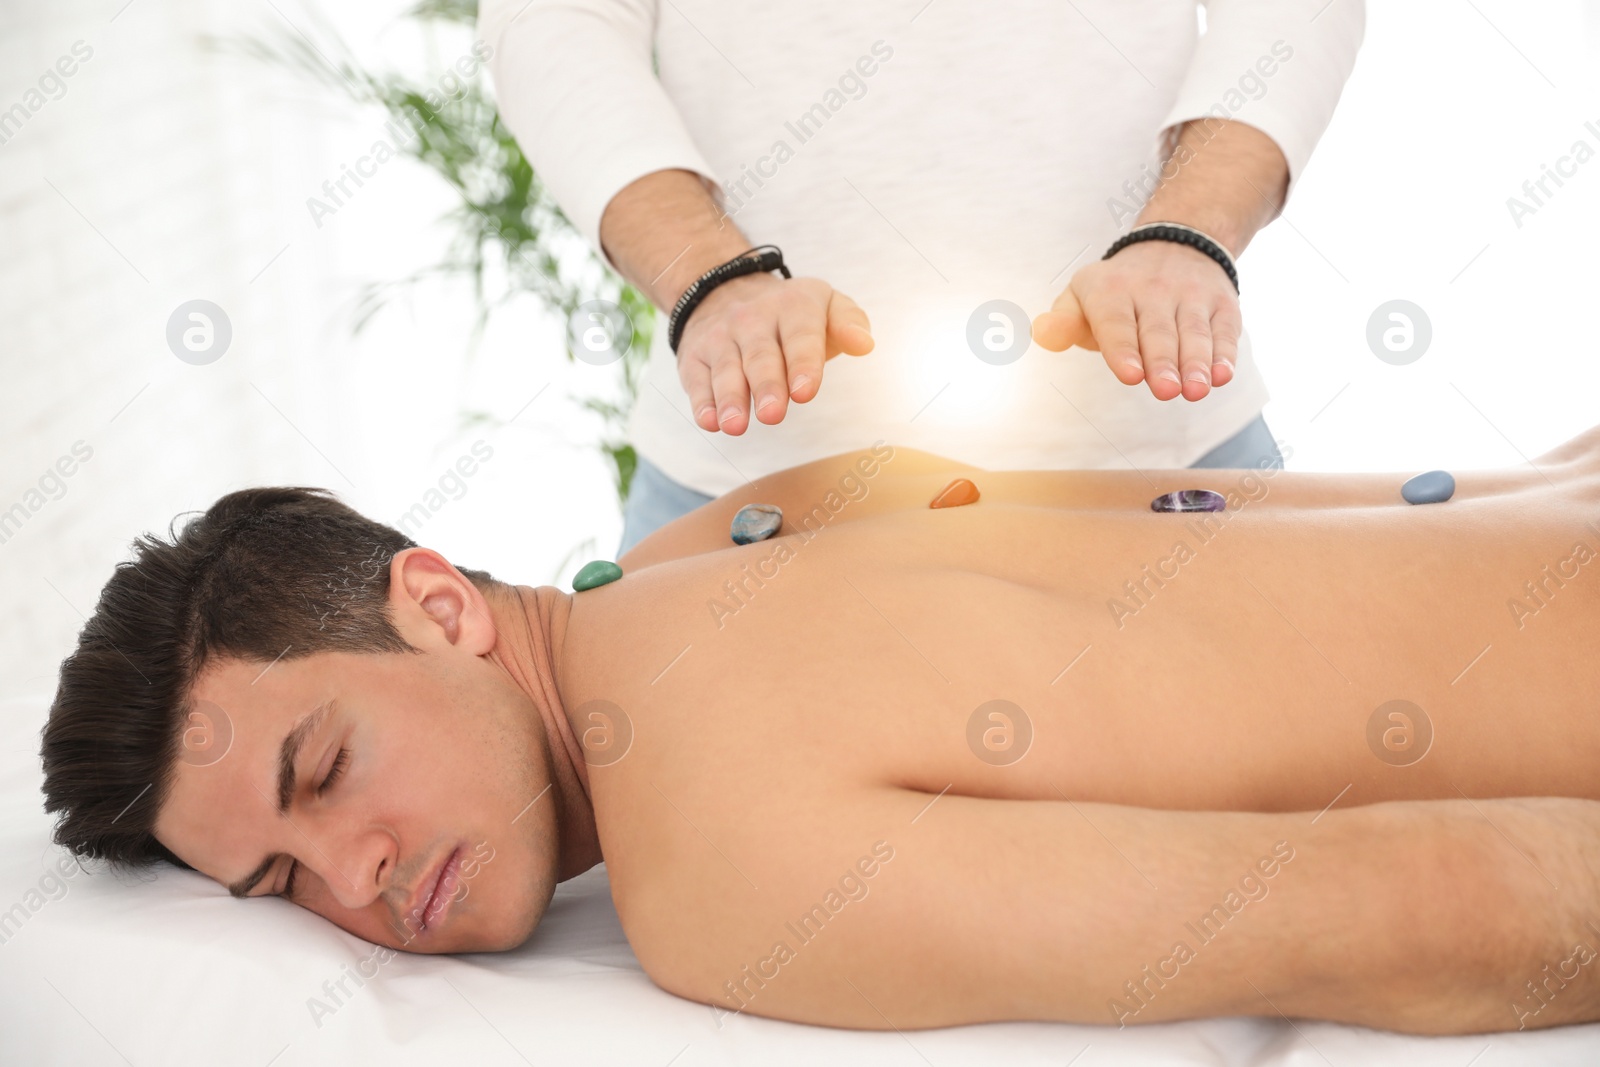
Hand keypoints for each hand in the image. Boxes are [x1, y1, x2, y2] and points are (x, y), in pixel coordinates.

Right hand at [675, 274, 873, 434]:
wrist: (725, 290)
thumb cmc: (791, 315)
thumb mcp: (826, 305)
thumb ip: (850, 323)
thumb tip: (864, 344)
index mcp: (793, 306)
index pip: (800, 336)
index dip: (803, 364)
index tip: (805, 392)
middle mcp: (752, 319)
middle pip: (761, 357)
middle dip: (766, 386)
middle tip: (773, 414)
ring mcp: (720, 337)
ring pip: (727, 370)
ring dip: (731, 398)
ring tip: (736, 425)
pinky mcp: (694, 356)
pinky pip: (697, 380)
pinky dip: (702, 402)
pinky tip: (709, 421)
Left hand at [1031, 240, 1240, 401]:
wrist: (1175, 244)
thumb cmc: (1117, 290)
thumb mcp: (1082, 295)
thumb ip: (1062, 321)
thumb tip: (1041, 334)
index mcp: (1111, 291)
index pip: (1116, 323)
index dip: (1123, 349)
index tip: (1130, 375)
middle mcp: (1153, 290)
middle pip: (1157, 332)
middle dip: (1162, 362)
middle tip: (1164, 390)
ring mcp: (1190, 296)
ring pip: (1193, 332)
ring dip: (1196, 363)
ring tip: (1195, 390)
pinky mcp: (1221, 304)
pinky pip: (1224, 330)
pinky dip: (1224, 354)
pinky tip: (1222, 375)